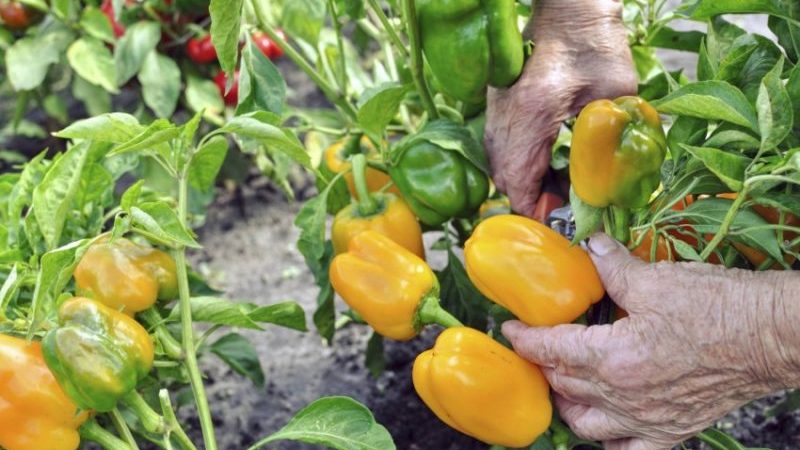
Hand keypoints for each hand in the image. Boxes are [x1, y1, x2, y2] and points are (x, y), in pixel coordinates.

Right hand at [485, 0, 636, 217]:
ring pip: (497, 165)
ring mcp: (495, 110)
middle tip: (563, 205)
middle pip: (504, 179)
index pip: (519, 181)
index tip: (559, 220)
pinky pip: (498, 148)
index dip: (535, 210)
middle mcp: (504, 116)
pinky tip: (546, 161)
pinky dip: (518, 164)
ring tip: (557, 185)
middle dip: (531, 200)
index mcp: (532, 114)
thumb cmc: (596, 45)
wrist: (569, 10)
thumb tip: (603, 188)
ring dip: (524, 182)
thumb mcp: (615, 95)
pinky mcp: (496, 105)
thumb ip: (607, 142)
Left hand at [502, 234, 799, 449]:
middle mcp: (625, 395)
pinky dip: (612, 441)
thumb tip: (591, 247)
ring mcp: (648, 418)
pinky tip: (607, 427)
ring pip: (587, 425)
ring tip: (565, 385)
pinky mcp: (673, 429)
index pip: (551, 350)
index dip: (525, 338)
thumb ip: (614, 267)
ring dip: (568, 404)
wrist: (771, 336)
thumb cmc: (719, 307)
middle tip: (539, 347)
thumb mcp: (656, 279)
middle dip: (544, 365)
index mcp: (614, 357)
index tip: (511, 329)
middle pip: (564, 386)